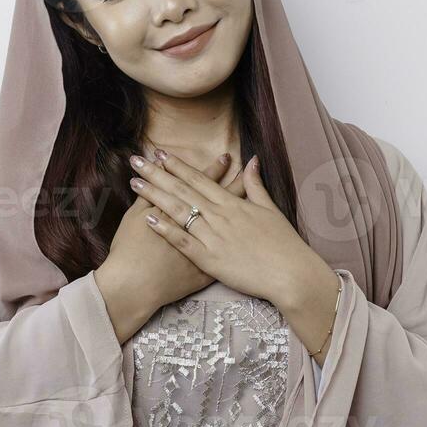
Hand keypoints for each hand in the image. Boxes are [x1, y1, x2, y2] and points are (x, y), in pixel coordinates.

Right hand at [94, 152, 244, 341]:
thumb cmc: (130, 250)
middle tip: (245, 171)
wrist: (134, 285)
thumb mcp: (134, 217)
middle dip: (232, 183)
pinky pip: (228, 252)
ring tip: (248, 195)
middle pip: (221, 201)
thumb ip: (147, 197)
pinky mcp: (208, 269)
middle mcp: (199, 226)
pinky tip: (247, 234)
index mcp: (181, 211)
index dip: (213, 171)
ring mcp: (207, 248)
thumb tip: (151, 176)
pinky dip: (237, 241)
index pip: (200, 185)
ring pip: (230, 225)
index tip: (224, 158)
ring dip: (238, 208)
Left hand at [130, 151, 332, 311]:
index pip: (200, 179)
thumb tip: (252, 160)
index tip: (161, 153)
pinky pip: (182, 240)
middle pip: (183, 190)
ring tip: (135, 182)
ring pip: (178, 211)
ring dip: (155, 195)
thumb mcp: (271, 210)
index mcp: (233, 204)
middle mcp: (220, 216)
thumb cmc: (284, 244)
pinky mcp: (209, 259)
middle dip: (158, 173)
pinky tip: (146, 217)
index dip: (178, 166)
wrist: (291, 273)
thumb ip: (256, 186)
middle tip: (137, 160)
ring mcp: (213, 236)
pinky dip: (164, 228)